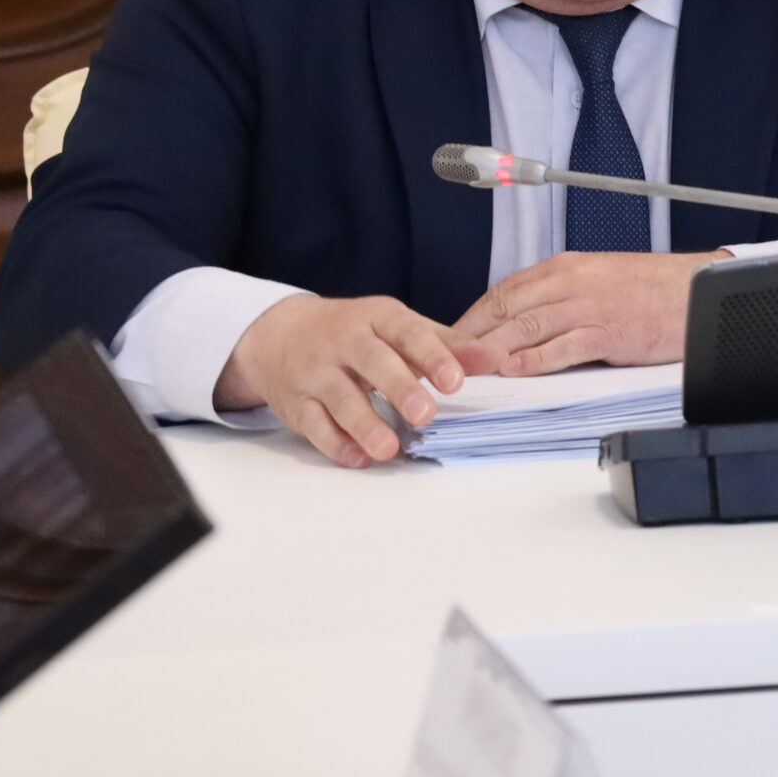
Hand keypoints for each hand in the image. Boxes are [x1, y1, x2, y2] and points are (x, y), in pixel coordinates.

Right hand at [216, 294, 475, 468]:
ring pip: (340, 398)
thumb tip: (497, 358)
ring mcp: (317, 372)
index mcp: (377, 318)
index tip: (455, 381)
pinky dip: (335, 443)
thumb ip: (448, 346)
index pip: (407, 332)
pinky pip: (314, 425)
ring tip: (389, 449)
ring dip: (364, 424)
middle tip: (425, 414)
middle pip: (373, 362)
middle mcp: (345, 341)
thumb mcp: (399, 328)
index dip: (432, 356)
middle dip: (399, 388)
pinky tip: (358, 458)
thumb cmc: (356, 333)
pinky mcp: (297, 403)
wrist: (279, 333)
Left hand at [451, 250, 723, 376]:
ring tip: (465, 369)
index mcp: (565, 267)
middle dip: (471, 335)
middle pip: (507, 309)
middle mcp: (570, 283)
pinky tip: (514, 371)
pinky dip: (534, 360)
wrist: (695, 290)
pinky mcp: (607, 332)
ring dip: (492, 349)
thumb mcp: (597, 280)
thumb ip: (559, 296)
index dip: (472, 316)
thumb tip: (523, 321)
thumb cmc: (650, 288)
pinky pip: (562, 347)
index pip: (504, 291)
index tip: (448, 338)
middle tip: (441, 358)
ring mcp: (588, 307)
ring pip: (527, 327)